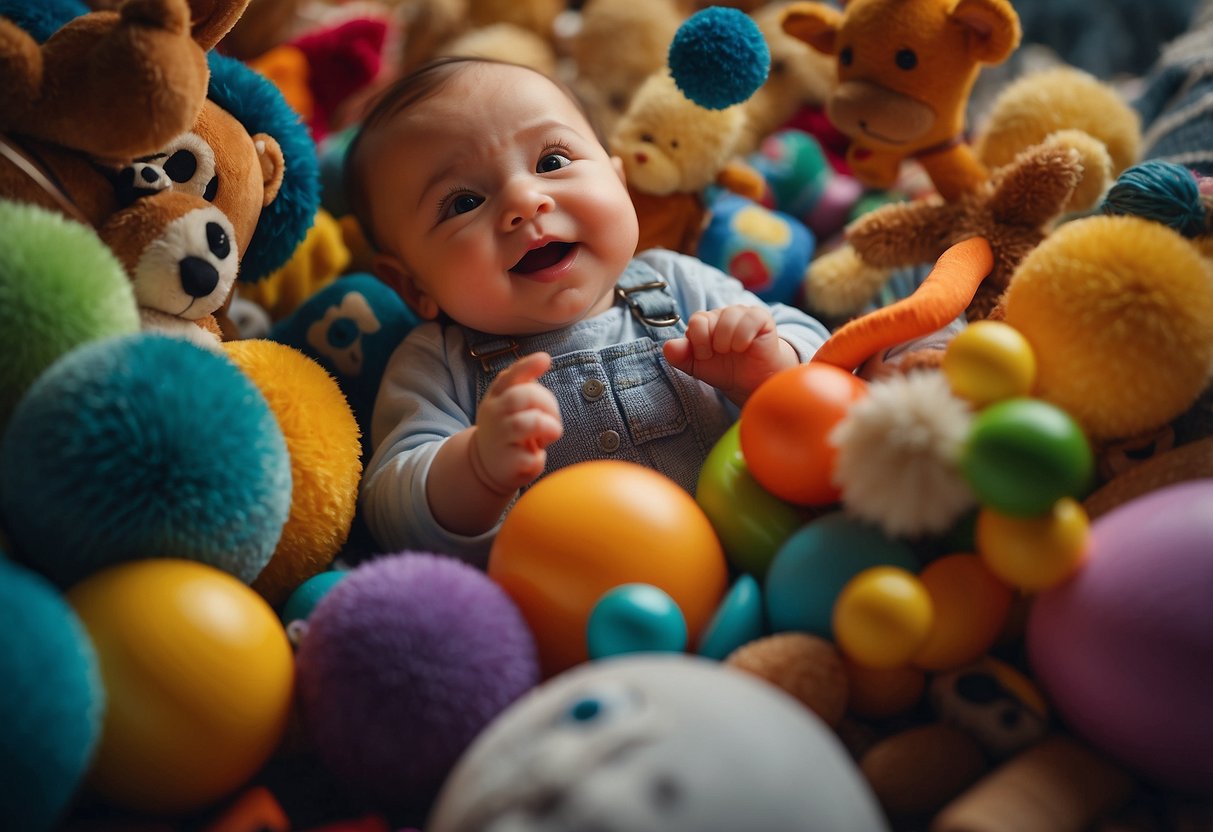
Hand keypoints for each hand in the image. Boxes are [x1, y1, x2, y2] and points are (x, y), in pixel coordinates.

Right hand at [469, 351, 561, 494]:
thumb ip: (524, 385)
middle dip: (547, 404)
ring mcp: (498, 437)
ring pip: (524, 423)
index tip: (545, 359)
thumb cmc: (508, 428)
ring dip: (547, 427)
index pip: (510, 376)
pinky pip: (530, 457)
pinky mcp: (506, 461)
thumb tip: (543, 359)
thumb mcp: (509, 403)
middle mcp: (494, 413)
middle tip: (553, 420)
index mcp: (497, 395)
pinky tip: (534, 456)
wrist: (484, 465)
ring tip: (549, 436)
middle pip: (520, 397)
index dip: (528, 366)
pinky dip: (539, 458)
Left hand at [663, 306, 798, 403]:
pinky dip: (744, 338)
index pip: (695, 321)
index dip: (699, 342)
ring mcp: (741, 312)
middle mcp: (721, 314)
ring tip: (735, 351)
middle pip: (705, 318)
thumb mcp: (697, 367)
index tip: (707, 356)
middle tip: (722, 354)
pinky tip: (747, 346)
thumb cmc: (725, 371)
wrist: (752, 382)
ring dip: (728, 342)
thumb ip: (680, 356)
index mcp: (704, 322)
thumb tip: (667, 347)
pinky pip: (748, 319)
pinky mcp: (760, 316)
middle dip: (712, 344)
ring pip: (728, 317)